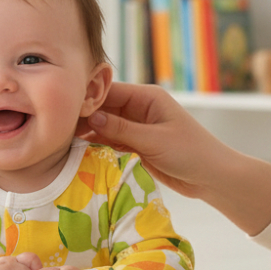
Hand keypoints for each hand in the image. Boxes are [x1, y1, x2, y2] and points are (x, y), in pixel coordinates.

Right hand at [77, 81, 221, 197]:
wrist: (211, 177)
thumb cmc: (190, 153)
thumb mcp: (153, 140)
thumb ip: (121, 129)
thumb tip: (91, 118)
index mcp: (147, 98)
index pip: (109, 92)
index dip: (87, 99)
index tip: (63, 108)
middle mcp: (140, 109)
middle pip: (103, 108)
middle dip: (84, 115)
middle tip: (58, 125)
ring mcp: (137, 127)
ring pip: (105, 125)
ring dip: (88, 131)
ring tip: (63, 137)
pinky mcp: (136, 144)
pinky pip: (111, 140)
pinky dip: (97, 144)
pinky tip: (79, 148)